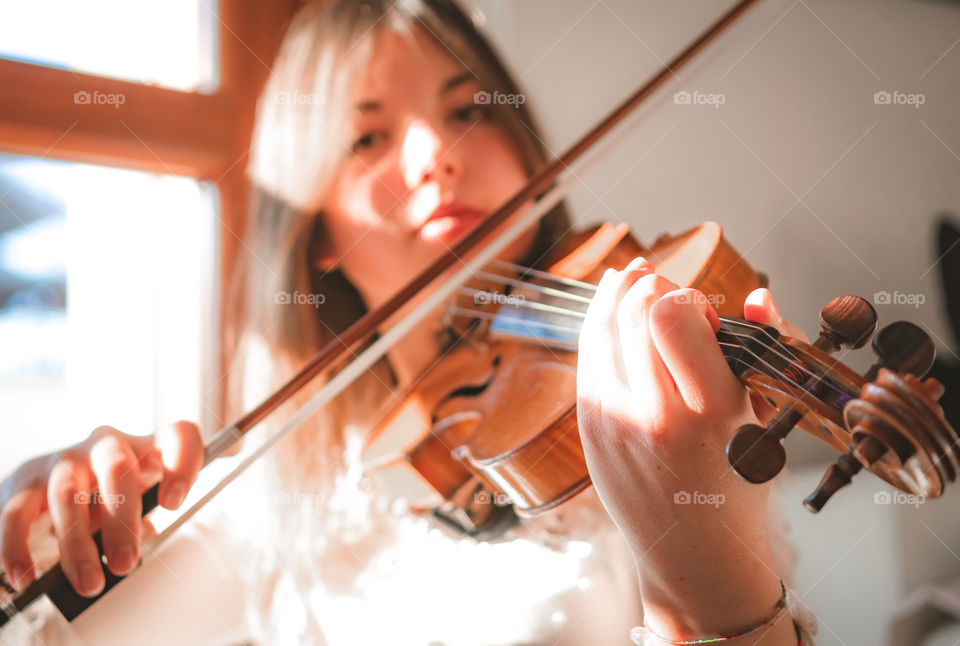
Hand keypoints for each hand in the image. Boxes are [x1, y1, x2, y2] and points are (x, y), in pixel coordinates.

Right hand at [0, 421, 202, 596]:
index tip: (173, 503)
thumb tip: (126, 554)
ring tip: (89, 581)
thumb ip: (141, 523)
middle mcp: (106, 446)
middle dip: (121, 521)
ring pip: (68, 494)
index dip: (181, 466)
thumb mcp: (139, 503)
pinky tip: (26, 576)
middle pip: (117, 467)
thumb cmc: (112, 494)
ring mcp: (66, 460)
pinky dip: (17, 548)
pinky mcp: (26, 480)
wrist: (62, 479)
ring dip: (77, 544)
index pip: (178, 437)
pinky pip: (18, 513)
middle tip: (125, 563)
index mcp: (146, 448)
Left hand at [576, 257, 802, 640]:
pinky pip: (587, 356)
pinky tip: (611, 309)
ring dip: (616, 293)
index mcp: (709, 412)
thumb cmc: (736, 487)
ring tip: (632, 276)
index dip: (685, 296)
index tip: (701, 314)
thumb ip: (764, 349)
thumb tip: (755, 295)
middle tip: (667, 292)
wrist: (692, 554)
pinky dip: (599, 324)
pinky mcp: (589, 427)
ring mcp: (612, 421)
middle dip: (651, 286)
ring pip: (600, 327)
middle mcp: (654, 415)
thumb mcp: (764, 420)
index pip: (671, 315)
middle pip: (631, 312)